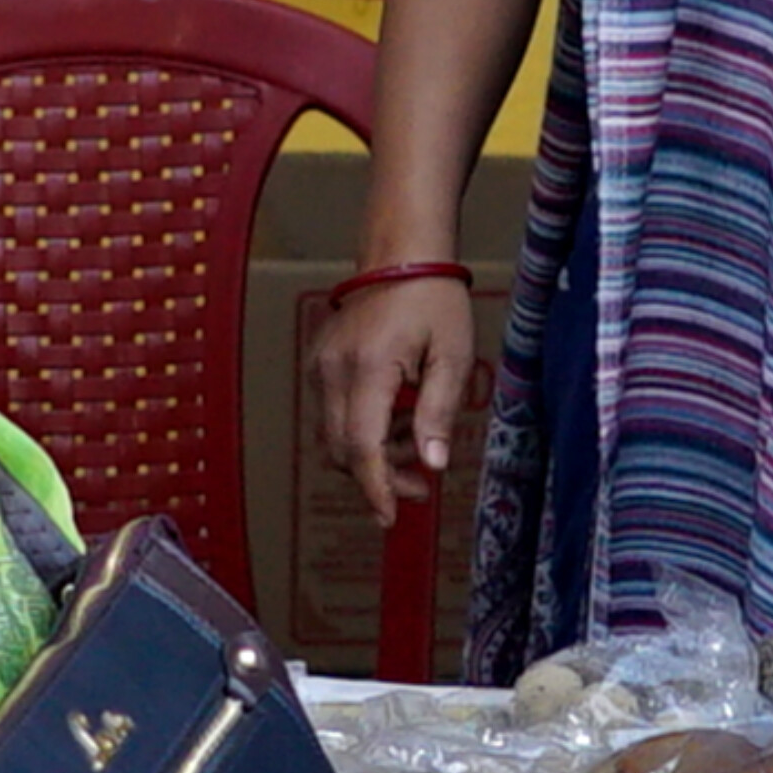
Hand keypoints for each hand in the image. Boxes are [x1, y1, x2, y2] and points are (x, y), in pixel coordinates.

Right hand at [307, 274, 478, 525]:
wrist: (401, 254)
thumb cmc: (433, 300)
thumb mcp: (452, 356)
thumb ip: (439, 412)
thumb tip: (433, 464)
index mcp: (368, 368)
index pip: (362, 446)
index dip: (375, 488)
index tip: (390, 518)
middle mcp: (334, 370)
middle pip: (342, 449)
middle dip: (378, 478)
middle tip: (420, 488)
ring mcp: (321, 365)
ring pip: (334, 435)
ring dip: (372, 454)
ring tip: (414, 443)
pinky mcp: (320, 362)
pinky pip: (333, 412)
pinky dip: (361, 428)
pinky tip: (397, 418)